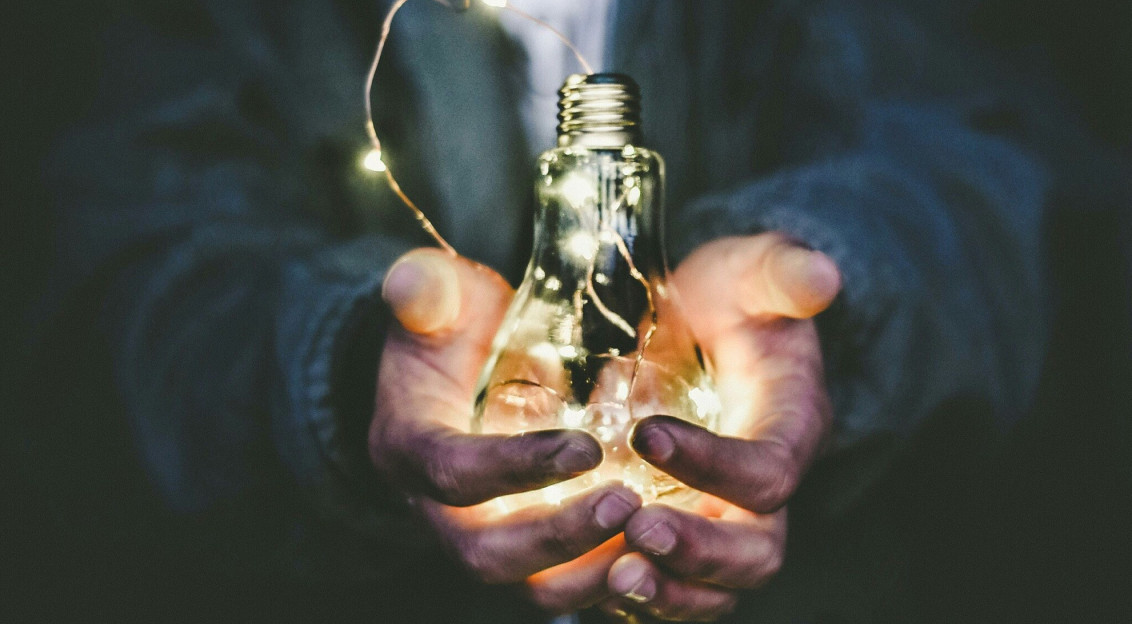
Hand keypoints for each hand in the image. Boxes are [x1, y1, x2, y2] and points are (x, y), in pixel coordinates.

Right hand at [370, 248, 641, 610]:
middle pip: (487, 554)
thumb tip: (413, 285)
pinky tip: (660, 552)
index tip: (587, 448)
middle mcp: (437, 510)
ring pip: (529, 587)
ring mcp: (482, 536)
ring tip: (653, 537)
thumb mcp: (437, 298)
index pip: (453, 472)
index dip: (516, 467)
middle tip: (628, 504)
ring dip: (590, 572)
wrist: (454, 369)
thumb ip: (426, 289)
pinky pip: (561, 584)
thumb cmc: (451, 328)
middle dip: (558, 537)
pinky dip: (609, 578)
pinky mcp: (523, 550)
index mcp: (409, 448)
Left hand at [601, 233, 840, 620]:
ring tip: (615, 577)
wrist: (704, 324)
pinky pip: (675, 587)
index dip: (714, 464)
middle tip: (638, 531)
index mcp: (790, 428)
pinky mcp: (687, 530)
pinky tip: (593, 581)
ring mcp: (725, 517)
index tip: (646, 434)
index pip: (768, 471)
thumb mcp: (751, 271)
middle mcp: (764, 489)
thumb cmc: (730, 297)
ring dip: (670, 592)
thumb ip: (782, 273)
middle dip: (700, 551)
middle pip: (756, 551)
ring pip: (717, 587)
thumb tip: (821, 275)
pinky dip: (642, 597)